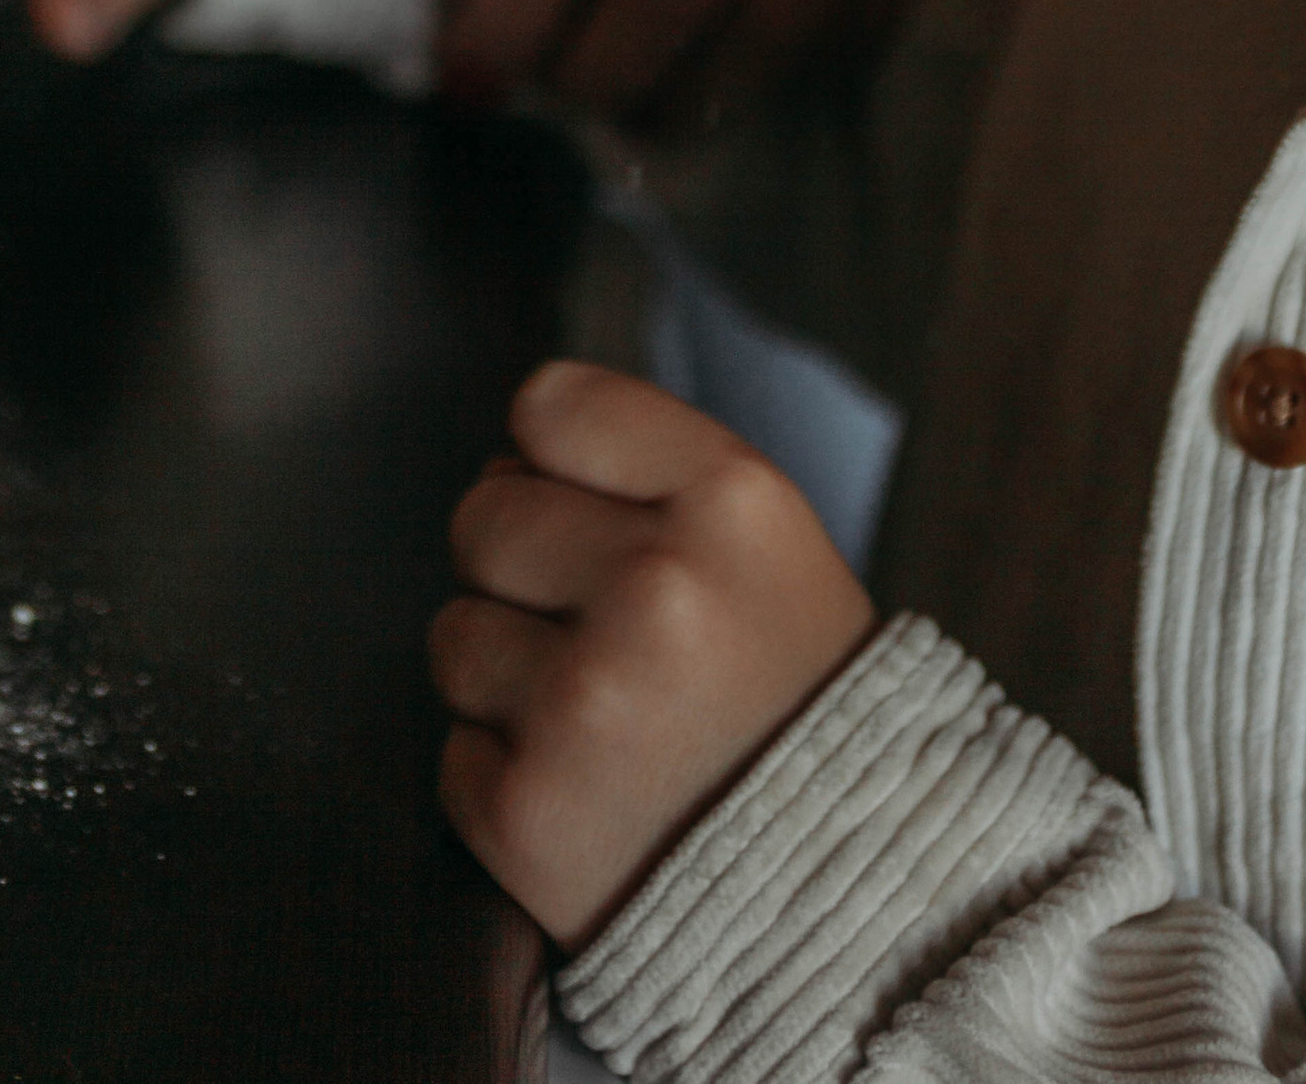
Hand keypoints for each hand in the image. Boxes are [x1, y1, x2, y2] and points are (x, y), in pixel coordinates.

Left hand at [433, 361, 875, 947]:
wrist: (853, 900)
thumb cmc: (793, 700)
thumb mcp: (768, 544)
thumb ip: (651, 479)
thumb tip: (511, 457)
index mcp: (732, 499)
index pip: (549, 405)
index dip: (553, 462)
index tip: (588, 513)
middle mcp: (659, 586)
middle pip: (483, 515)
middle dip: (520, 570)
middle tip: (598, 632)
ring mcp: (588, 702)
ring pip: (454, 635)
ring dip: (505, 680)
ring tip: (602, 724)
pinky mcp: (526, 813)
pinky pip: (452, 754)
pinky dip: (503, 780)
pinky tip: (588, 797)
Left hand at [439, 0, 1083, 125]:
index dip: (505, 20)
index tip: (466, 82)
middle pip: (660, 2)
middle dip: (592, 79)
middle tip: (563, 96)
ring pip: (756, 45)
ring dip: (680, 103)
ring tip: (641, 105)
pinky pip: (838, 40)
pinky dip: (777, 74)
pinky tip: (738, 60)